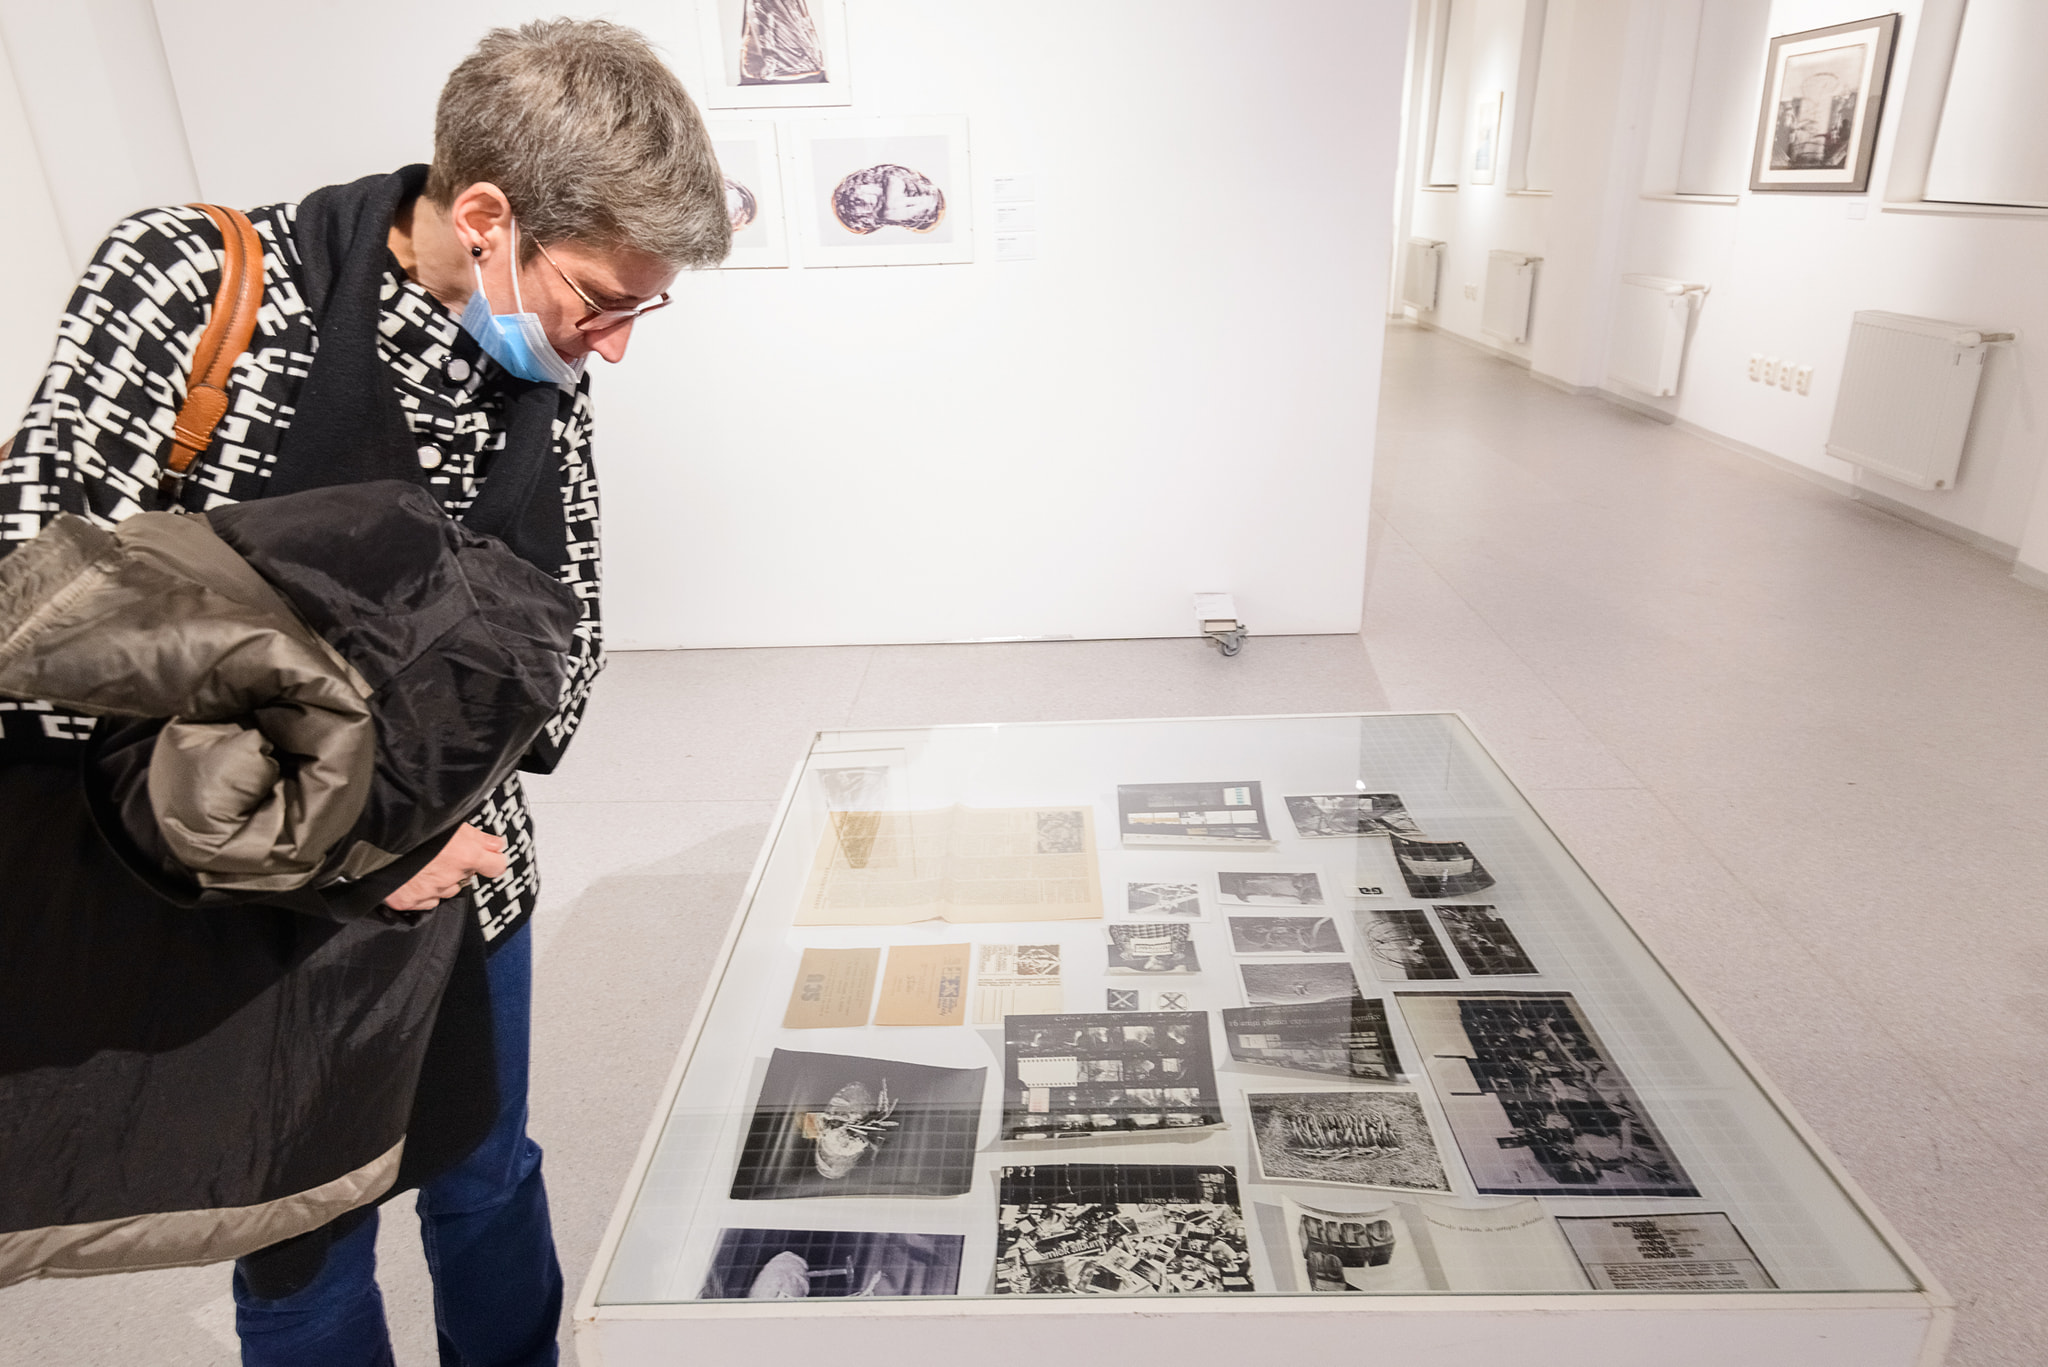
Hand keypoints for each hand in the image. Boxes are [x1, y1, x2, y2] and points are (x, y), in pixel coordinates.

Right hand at [384, 823, 506, 913]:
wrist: (369, 836)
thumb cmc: (410, 822)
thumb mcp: (449, 821)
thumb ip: (476, 836)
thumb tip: (497, 845)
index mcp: (464, 856)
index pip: (496, 866)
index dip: (492, 860)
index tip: (487, 856)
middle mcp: (450, 878)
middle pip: (466, 877)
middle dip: (459, 867)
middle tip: (442, 853)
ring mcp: (428, 893)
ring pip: (446, 890)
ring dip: (440, 880)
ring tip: (423, 862)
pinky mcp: (407, 902)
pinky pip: (424, 901)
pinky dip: (421, 892)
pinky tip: (410, 876)